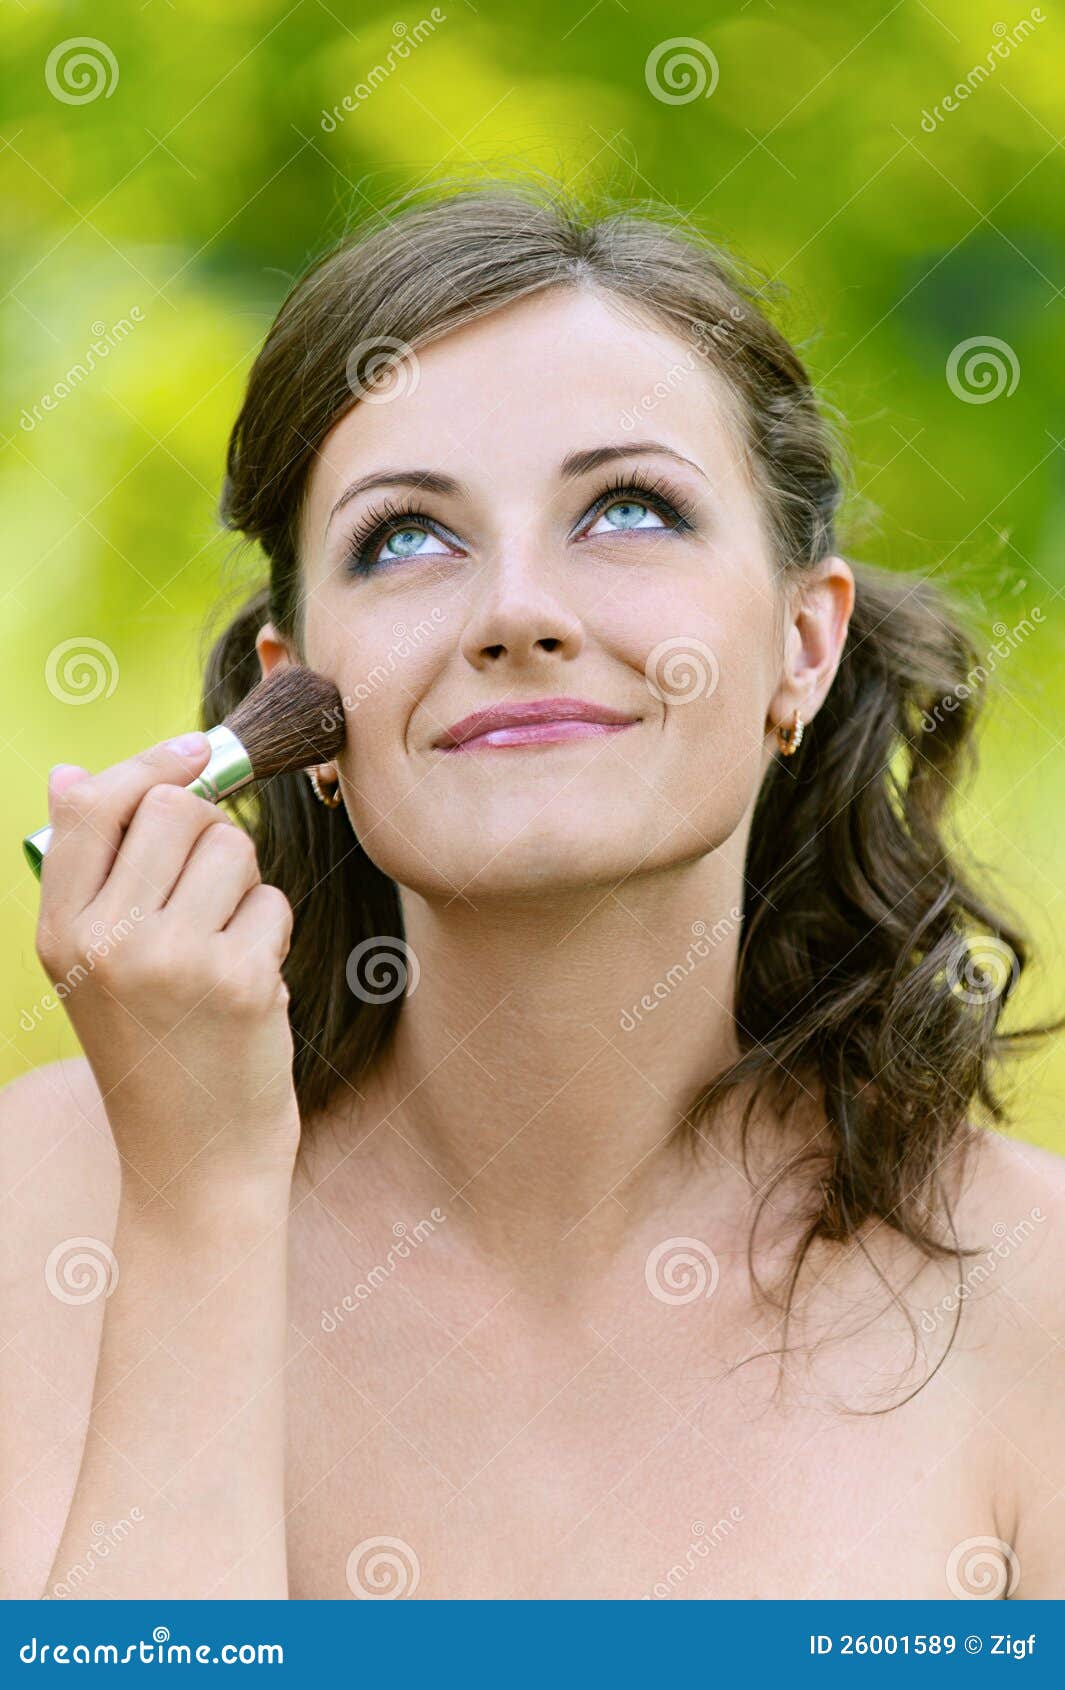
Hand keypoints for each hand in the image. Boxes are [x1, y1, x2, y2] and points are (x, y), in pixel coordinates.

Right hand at [34, 735, 299, 1199]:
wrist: (194, 1162)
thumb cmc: (154, 1052)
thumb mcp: (93, 969)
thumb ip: (90, 874)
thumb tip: (73, 771)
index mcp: (59, 933)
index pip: (94, 805)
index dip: (151, 763)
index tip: (197, 747)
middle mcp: (106, 942)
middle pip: (176, 809)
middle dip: (210, 831)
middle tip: (212, 889)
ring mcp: (174, 960)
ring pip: (233, 847)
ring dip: (244, 885)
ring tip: (225, 946)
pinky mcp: (240, 981)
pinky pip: (273, 902)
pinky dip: (271, 934)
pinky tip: (250, 985)